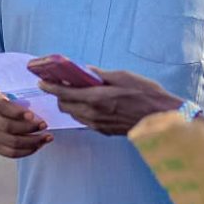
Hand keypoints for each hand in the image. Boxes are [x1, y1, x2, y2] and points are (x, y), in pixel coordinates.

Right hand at [0, 82, 52, 157]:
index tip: (32, 115)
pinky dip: (26, 151)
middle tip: (44, 125)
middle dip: (29, 128)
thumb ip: (19, 92)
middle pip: (7, 127)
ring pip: (10, 142)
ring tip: (47, 137)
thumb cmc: (0, 94)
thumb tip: (44, 99)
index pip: (1, 106)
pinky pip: (10, 152)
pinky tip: (38, 145)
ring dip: (32, 142)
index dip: (17, 112)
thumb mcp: (5, 87)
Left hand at [38, 68, 181, 135]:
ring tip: (77, 93)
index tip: (42, 82)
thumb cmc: (145, 94)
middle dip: (60, 96)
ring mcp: (98, 125)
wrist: (161, 118)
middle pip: (65, 106)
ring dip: (71, 104)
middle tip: (62, 85)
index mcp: (96, 98)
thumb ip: (101, 75)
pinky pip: (86, 121)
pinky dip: (82, 112)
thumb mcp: (123, 76)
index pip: (64, 93)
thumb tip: (87, 71)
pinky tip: (92, 104)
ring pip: (74, 115)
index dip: (50, 87)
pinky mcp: (105, 131)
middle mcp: (93, 114)